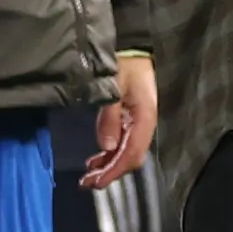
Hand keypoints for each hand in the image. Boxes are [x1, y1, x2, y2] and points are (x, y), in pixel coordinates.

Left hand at [85, 50, 154, 185]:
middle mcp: (145, 125)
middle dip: (110, 172)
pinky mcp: (132, 120)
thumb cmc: (123, 65)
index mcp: (145, 119)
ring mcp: (139, 123)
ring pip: (126, 153)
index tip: (96, 181)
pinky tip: (96, 158)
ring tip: (88, 174)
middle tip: (87, 183)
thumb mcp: (114, 88)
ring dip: (108, 165)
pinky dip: (110, 154)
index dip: (115, 170)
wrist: (131, 48)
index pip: (132, 154)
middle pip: (131, 158)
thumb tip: (107, 147)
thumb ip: (110, 117)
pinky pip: (123, 143)